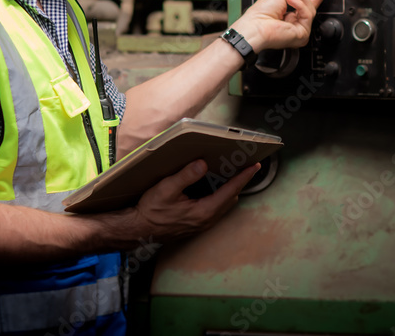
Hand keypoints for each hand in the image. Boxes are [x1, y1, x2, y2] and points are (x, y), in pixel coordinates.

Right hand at [130, 160, 259, 242]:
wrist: (139, 230)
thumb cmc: (151, 211)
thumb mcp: (166, 189)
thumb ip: (186, 176)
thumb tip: (202, 164)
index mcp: (203, 211)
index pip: (230, 191)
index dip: (243, 177)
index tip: (254, 166)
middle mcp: (207, 220)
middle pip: (231, 198)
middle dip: (240, 182)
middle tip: (246, 167)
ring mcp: (203, 224)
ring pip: (225, 205)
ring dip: (231, 190)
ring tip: (234, 174)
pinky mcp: (197, 224)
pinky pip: (217, 209)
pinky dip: (222, 196)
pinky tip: (217, 188)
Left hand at [232, 0, 329, 51]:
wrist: (256, 26)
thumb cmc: (260, 13)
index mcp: (288, 14)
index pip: (305, 5)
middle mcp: (295, 23)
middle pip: (311, 6)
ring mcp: (299, 29)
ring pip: (310, 9)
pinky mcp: (302, 34)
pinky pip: (308, 14)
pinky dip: (299, 5)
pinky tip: (290, 1)